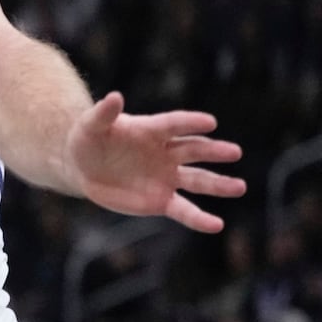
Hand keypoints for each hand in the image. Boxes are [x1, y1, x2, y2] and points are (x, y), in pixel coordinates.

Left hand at [66, 91, 245, 232]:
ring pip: (197, 180)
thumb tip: (114, 96)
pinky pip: (184, 210)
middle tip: (234, 152)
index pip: (174, 124)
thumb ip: (104, 113)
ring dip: (218, 184)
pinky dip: (199, 218)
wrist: (82, 167)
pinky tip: (216, 225)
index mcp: (152, 130)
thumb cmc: (88, 139)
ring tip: (239, 187)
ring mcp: (167, 177)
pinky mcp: (161, 200)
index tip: (210, 122)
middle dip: (214, 151)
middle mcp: (166, 152)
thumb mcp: (90, 125)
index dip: (190, 123)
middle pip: (194, 150)